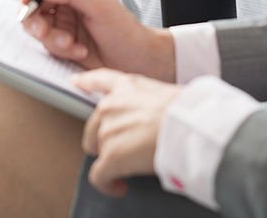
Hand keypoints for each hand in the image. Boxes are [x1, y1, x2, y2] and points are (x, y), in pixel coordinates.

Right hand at [16, 0, 175, 81]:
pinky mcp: (62, 42)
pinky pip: (47, 45)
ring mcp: (63, 22)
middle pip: (32, 3)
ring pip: (37, 27)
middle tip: (44, 31)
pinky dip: (61, 50)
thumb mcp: (101, 6)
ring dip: (52, 38)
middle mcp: (66, 1)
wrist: (135, 60)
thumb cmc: (126, 31)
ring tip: (71, 43)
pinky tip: (80, 50)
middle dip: (36, 20)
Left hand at [74, 69, 182, 196]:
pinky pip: (99, 176)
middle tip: (125, 150)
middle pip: (94, 128)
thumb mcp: (165, 92)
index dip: (86, 81)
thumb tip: (152, 120)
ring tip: (132, 168)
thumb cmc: (188, 111)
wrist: (189, 125)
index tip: (76, 82)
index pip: (100, 80)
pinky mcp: (111, 157)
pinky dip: (108, 184)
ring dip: (113, 162)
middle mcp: (110, 106)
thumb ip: (147, 101)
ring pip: (100, 153)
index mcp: (127, 86)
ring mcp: (108, 131)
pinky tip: (119, 186)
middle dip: (106, 140)